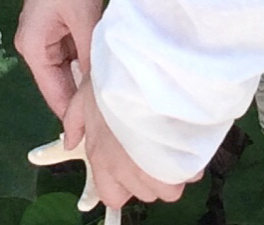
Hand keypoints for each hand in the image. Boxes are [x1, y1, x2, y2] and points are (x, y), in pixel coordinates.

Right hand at [14, 0, 109, 122]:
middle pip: (62, 84)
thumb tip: (97, 100)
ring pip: (72, 67)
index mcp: (31, 47)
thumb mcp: (84, 18)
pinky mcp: (61, 20)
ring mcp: (48, 32)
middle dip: (85, 98)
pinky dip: (91, 57)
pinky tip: (111, 66)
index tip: (102, 138)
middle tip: (116, 120)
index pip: (55, 96)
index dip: (76, 117)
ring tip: (118, 96)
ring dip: (90, 76)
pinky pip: (76, 50)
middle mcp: (35, 44)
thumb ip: (89, 60)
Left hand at [61, 69, 200, 211]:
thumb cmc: (114, 78)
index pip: (113, 196)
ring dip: (174, 171)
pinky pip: (192, 171)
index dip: (124, 185)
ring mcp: (157, 168)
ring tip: (174, 144)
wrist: (146, 67)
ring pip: (171, 188)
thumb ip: (74, 121)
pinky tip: (188, 137)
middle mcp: (128, 171)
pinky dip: (193, 160)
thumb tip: (70, 141)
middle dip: (153, 176)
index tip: (132, 163)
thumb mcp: (84, 94)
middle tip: (155, 148)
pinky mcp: (183, 159)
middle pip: (146, 193)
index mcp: (102, 159)